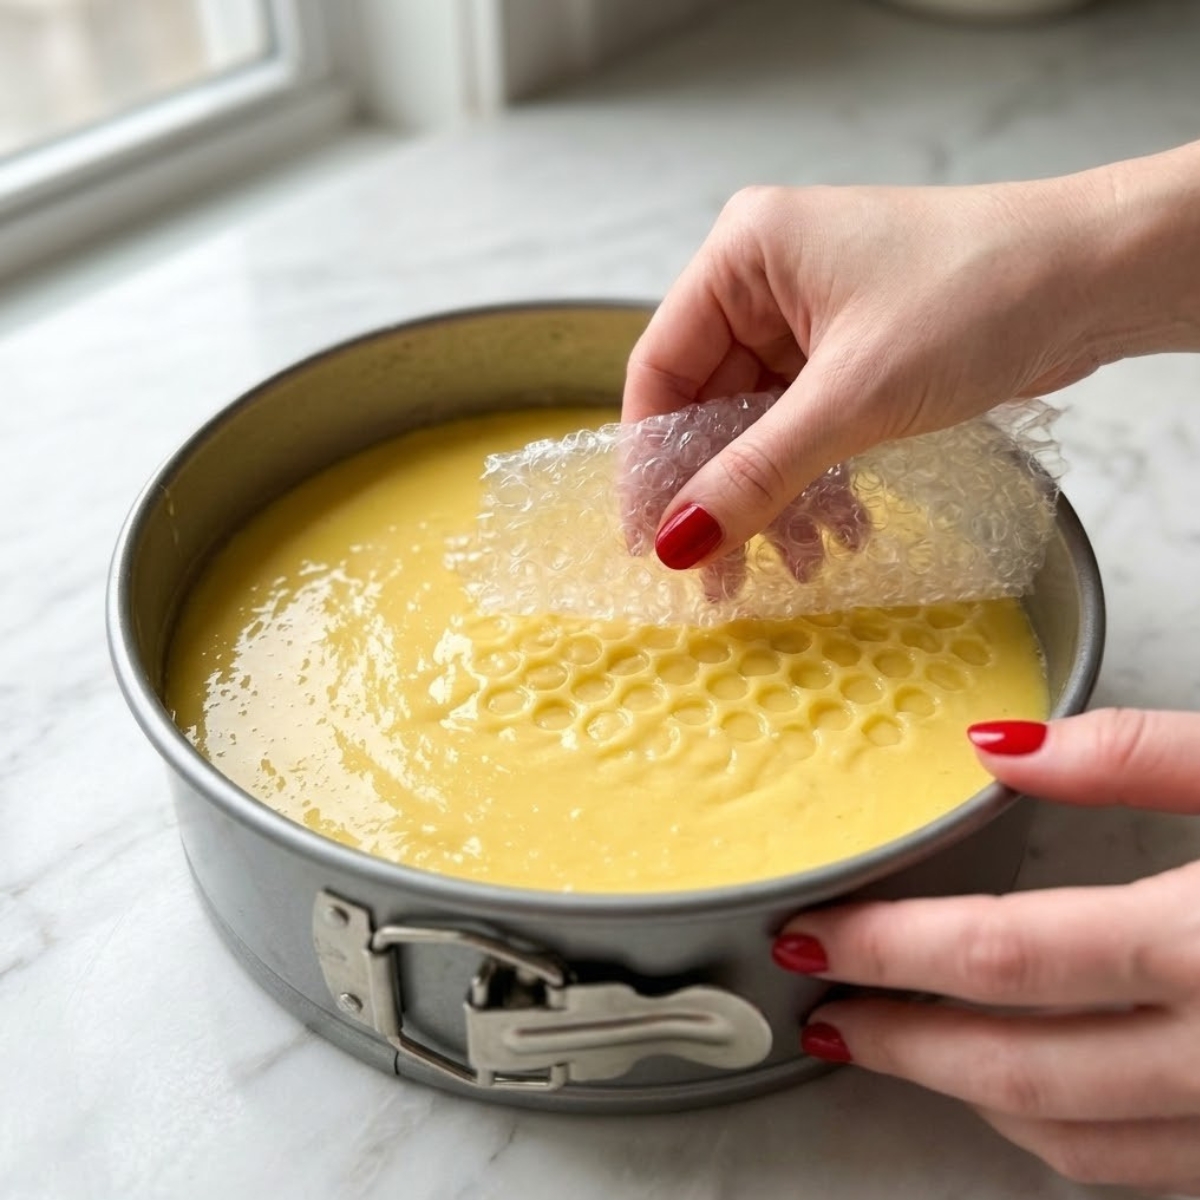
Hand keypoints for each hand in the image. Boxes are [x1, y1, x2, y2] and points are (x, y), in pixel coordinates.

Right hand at [623, 142, 1199, 569]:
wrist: (1099, 277)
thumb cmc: (980, 296)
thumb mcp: (852, 395)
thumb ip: (756, 473)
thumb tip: (679, 542)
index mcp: (744, 254)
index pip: (660, 368)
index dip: (648, 462)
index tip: (647, 539)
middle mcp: (767, 280)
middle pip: (710, 406)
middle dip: (721, 494)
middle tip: (717, 574)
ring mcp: (812, 318)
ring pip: (762, 427)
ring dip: (775, 499)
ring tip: (795, 565)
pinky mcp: (853, 353)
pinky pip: (808, 429)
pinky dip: (817, 481)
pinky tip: (838, 532)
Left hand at [772, 708, 1199, 1193]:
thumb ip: (1138, 758)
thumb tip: (999, 749)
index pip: (1001, 956)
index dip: (887, 947)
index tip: (809, 933)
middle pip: (1014, 1066)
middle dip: (896, 1038)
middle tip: (818, 1008)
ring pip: (1066, 1136)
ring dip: (959, 1091)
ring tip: (889, 1041)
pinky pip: (1133, 1166)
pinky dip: (1050, 1127)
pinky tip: (1010, 1082)